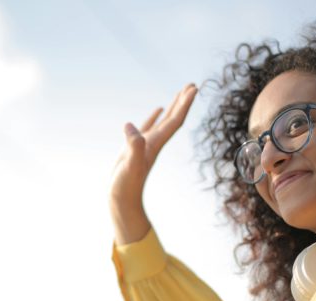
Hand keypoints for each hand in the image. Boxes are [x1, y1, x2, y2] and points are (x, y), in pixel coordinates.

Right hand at [110, 83, 197, 244]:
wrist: (121, 201)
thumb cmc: (125, 186)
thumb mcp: (129, 166)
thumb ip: (133, 146)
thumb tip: (130, 126)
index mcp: (155, 144)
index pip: (174, 121)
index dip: (184, 104)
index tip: (193, 88)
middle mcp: (155, 143)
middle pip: (174, 119)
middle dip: (183, 101)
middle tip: (192, 84)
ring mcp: (145, 144)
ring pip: (163, 121)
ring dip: (173, 106)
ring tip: (180, 92)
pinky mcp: (135, 147)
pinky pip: (148, 127)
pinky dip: (154, 117)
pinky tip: (158, 109)